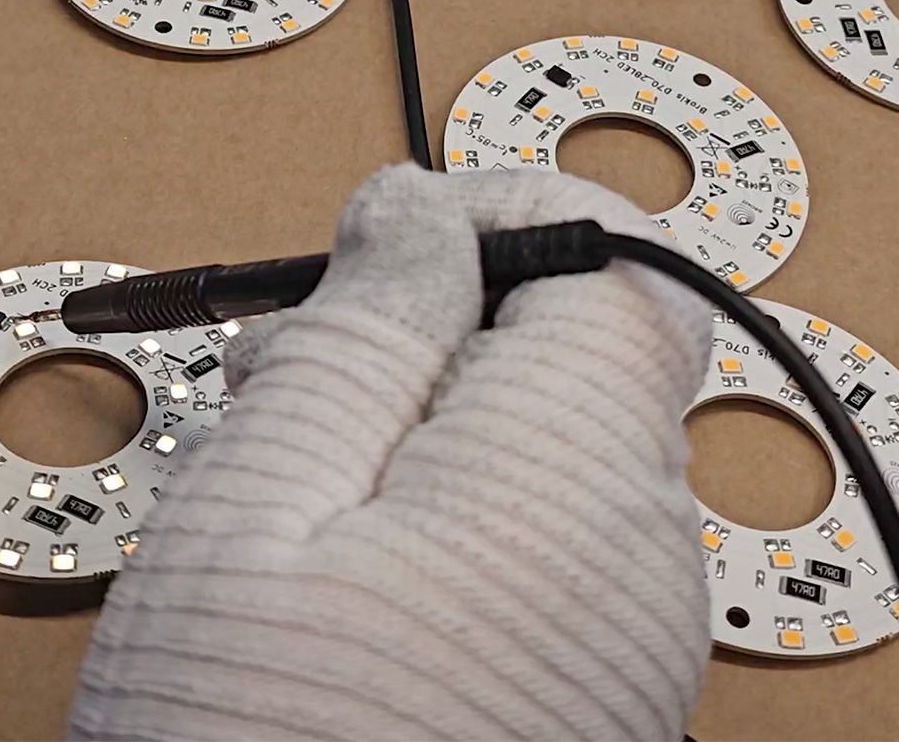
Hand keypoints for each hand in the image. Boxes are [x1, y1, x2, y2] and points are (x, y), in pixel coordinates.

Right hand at [71, 165, 713, 739]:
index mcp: (572, 480)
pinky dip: (453, 515)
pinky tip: (340, 562)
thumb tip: (418, 205)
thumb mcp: (258, 504)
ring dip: (432, 423)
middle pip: (582, 354)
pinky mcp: (598, 693)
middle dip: (443, 324)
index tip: (386, 236)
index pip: (619, 262)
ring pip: (556, 449)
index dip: (502, 215)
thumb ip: (361, 331)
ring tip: (290, 477)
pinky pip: (549, 546)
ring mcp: (630, 636)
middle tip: (296, 368)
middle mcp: (640, 554)